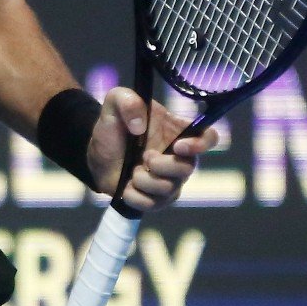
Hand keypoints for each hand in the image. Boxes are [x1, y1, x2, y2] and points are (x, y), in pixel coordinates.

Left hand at [85, 87, 220, 213]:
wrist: (97, 155)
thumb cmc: (114, 127)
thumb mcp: (115, 102)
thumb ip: (127, 101)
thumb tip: (139, 126)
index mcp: (178, 132)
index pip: (209, 137)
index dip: (202, 144)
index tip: (178, 146)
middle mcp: (180, 158)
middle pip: (189, 168)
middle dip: (163, 165)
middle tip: (145, 156)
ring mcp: (170, 181)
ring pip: (169, 189)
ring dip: (144, 180)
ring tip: (132, 170)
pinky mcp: (156, 200)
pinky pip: (153, 204)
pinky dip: (135, 196)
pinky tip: (126, 185)